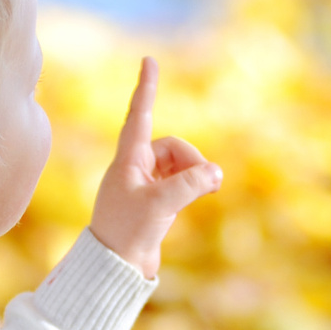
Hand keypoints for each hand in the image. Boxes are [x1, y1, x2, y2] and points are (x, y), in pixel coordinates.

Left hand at [89, 57, 220, 279]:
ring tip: (208, 190)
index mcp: (127, 160)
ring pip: (179, 165)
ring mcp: (146, 186)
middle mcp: (135, 168)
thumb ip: (190, 184)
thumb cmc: (127, 233)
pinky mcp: (156, 203)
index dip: (146, 88)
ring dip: (196, 174)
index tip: (149, 61)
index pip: (140, 115)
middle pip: (172, 146)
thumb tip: (215, 172)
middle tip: (208, 182)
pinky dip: (193, 185)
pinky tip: (202, 195)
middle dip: (192, 159)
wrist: (115, 268)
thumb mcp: (160, 205)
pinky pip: (180, 182)